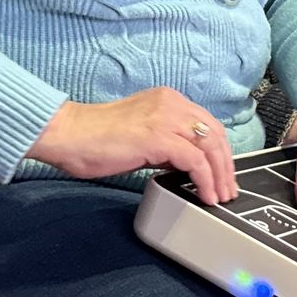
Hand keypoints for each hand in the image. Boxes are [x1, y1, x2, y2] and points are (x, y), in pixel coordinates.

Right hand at [26, 87, 237, 205]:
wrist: (68, 135)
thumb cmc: (94, 139)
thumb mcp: (140, 136)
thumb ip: (164, 144)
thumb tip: (184, 164)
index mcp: (167, 100)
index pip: (207, 124)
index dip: (220, 151)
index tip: (223, 174)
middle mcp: (171, 103)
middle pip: (215, 134)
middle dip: (226, 165)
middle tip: (228, 190)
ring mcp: (166, 118)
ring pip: (211, 146)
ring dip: (220, 175)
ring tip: (220, 197)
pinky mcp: (159, 137)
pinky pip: (195, 160)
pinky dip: (205, 180)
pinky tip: (204, 195)